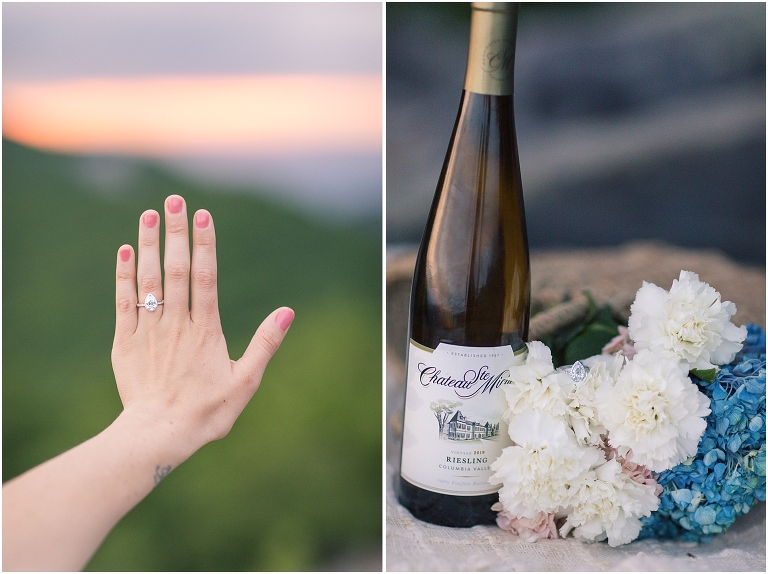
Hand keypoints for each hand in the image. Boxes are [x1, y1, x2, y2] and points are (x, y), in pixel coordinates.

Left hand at [111, 195, 293, 462]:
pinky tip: (125, 252)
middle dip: (175, 232)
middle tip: (174, 200)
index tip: (202, 214)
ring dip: (148, 245)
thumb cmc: (208, 411)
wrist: (158, 435)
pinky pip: (124, 303)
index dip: (204, 244)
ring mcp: (147, 331)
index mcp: (205, 330)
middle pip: (175, 270)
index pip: (205, 277)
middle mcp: (175, 324)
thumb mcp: (246, 380)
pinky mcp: (125, 343)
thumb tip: (288, 311)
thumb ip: (265, 343)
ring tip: (149, 215)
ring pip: (148, 281)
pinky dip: (124, 276)